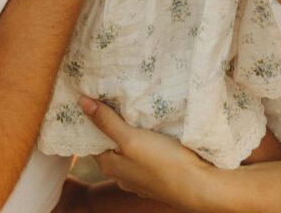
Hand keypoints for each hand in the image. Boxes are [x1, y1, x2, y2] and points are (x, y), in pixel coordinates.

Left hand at [79, 97, 214, 211]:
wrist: (198, 186)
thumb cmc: (162, 163)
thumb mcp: (130, 139)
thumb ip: (107, 122)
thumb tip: (82, 102)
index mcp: (109, 165)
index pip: (91, 138)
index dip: (89, 118)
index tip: (89, 96)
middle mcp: (120, 174)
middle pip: (109, 142)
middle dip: (108, 122)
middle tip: (109, 94)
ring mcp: (138, 176)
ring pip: (126, 147)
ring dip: (126, 130)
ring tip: (129, 105)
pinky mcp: (155, 174)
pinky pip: (142, 153)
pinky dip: (141, 139)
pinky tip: (148, 127)